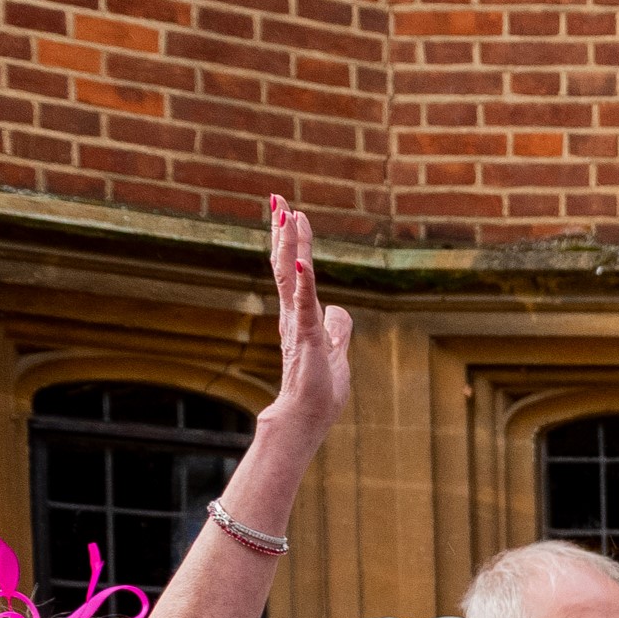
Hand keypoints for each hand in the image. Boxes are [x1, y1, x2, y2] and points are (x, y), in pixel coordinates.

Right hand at [252, 195, 354, 449]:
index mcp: (300, 316)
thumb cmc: (319, 392)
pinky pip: (305, 306)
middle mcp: (294, 315)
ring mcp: (298, 325)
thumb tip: (341, 310)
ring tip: (289, 214)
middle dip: (283, 231)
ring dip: (290, 244)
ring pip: (292, 277)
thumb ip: (337, 330)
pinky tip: (302, 260)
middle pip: (286, 265)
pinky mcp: (307, 339)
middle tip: (277, 198)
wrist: (305, 419)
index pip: (293, 271)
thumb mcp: (336, 354)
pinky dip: (304, 282)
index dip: (290, 242)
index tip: (288, 212)